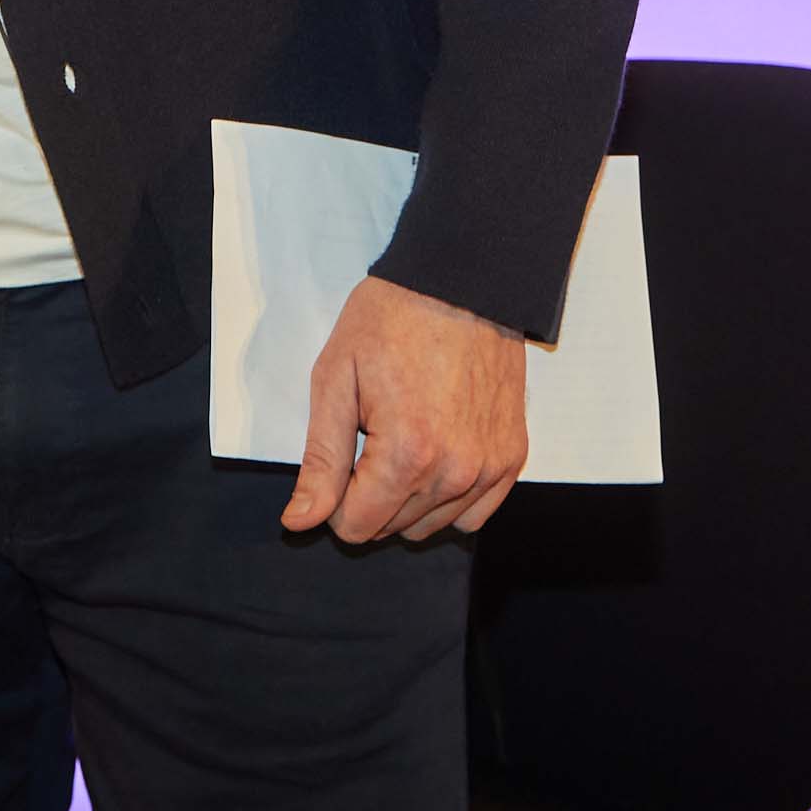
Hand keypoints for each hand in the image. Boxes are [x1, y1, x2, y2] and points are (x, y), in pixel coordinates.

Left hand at [281, 278, 527, 545]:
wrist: (460, 281)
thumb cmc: (391, 320)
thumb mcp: (335, 380)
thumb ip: (321, 461)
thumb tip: (299, 521)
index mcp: (407, 454)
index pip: (356, 526)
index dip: (334, 497)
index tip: (340, 455)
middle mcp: (456, 471)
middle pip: (391, 528)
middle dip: (368, 495)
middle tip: (369, 435)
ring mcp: (490, 467)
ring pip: (430, 526)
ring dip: (406, 498)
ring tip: (401, 438)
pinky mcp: (512, 457)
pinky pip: (473, 514)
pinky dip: (448, 498)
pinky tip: (433, 456)